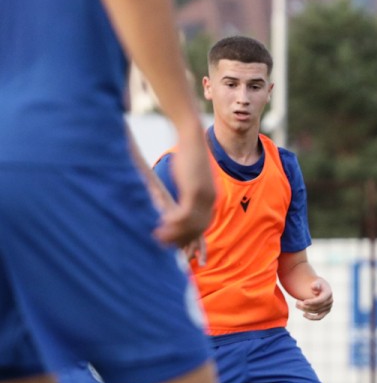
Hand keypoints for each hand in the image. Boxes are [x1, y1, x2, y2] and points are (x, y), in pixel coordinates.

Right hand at [156, 130, 213, 248]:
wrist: (193, 137)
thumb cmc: (189, 154)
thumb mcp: (191, 176)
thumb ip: (189, 187)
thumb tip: (182, 194)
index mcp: (210, 197)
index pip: (203, 224)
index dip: (191, 237)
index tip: (179, 245)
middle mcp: (210, 200)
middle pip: (197, 228)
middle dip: (181, 240)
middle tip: (164, 245)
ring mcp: (204, 196)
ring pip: (190, 224)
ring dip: (174, 234)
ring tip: (158, 238)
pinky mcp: (195, 191)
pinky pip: (184, 214)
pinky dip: (173, 223)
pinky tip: (161, 225)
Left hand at [295, 278, 333, 320]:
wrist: (320, 288)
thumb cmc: (317, 284)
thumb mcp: (316, 282)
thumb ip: (315, 284)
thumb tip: (314, 287)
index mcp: (328, 293)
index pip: (320, 300)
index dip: (312, 302)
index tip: (303, 302)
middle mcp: (330, 301)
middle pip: (317, 307)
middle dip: (306, 306)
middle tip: (297, 302)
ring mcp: (328, 307)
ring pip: (316, 311)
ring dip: (305, 309)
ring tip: (297, 305)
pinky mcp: (325, 312)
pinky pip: (319, 317)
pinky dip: (311, 317)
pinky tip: (303, 314)